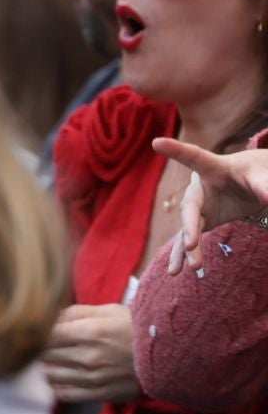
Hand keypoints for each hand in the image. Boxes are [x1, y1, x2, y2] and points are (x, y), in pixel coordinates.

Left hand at [42, 303, 138, 402]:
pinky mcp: (100, 394)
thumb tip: (47, 317)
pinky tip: (60, 376)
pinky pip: (64, 394)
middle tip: (43, 344)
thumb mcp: (106, 311)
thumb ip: (73, 312)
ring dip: (46, 367)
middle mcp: (89, 357)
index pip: (45, 334)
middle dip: (39, 348)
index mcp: (89, 332)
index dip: (38, 331)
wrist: (168, 354)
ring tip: (52, 359)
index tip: (39, 329)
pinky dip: (55, 385)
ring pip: (50, 375)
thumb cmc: (135, 327)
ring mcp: (94, 378)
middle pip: (44, 355)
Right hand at [152, 134, 267, 273]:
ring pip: (187, 228)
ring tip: (192, 267)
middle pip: (190, 207)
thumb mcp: (262, 176)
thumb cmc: (255, 172)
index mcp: (213, 167)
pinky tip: (175, 271)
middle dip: (190, 226)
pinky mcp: (200, 221)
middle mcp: (198, 188)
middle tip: (191, 243)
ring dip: (188, 248)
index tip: (157, 142)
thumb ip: (264, 186)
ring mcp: (197, 206)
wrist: (250, 183)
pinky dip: (183, 255)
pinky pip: (187, 240)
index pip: (194, 157)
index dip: (176, 150)